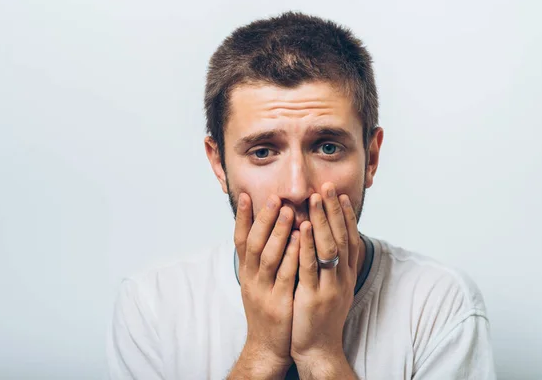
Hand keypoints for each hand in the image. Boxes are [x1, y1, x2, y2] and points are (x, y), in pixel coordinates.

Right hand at [230, 193, 299, 377]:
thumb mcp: (258, 282)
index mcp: (246, 272)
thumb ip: (261, 258)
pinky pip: (286, 276)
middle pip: (253, 243)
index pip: (239, 239)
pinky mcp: (279, 304)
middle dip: (263, 219)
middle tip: (274, 197)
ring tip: (289, 211)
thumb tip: (265, 229)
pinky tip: (301, 241)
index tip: (245, 195)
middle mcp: (251, 279)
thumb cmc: (268, 308)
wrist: (268, 346)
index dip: (241, 217)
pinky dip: (293, 256)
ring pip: (268, 257)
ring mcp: (264, 291)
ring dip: (278, 233)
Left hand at [290, 182, 359, 368]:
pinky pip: (311, 266)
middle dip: (333, 210)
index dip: (344, 214)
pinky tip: (302, 228)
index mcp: (346, 273)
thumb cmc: (320, 314)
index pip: (349, 237)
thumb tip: (336, 241)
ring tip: (314, 199)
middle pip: (341, 236)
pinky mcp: (315, 296)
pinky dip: (307, 245)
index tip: (338, 193)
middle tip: (326, 186)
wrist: (318, 348)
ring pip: (328, 247)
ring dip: (321, 221)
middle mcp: (342, 277)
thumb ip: (335, 265)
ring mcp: (330, 286)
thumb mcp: (333, 287)